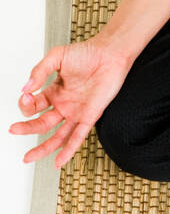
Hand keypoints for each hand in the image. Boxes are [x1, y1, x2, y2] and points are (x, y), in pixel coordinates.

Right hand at [9, 38, 132, 167]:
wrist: (111, 53)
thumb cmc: (88, 53)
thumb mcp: (57, 57)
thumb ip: (39, 71)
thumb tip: (25, 87)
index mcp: (55, 92)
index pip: (35, 105)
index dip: (26, 103)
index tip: (25, 96)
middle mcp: (65, 104)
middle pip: (41, 123)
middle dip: (26, 128)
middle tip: (14, 129)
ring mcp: (77, 112)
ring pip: (57, 136)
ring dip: (43, 147)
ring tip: (28, 157)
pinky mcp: (90, 116)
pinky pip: (78, 137)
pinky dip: (68, 150)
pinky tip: (58, 161)